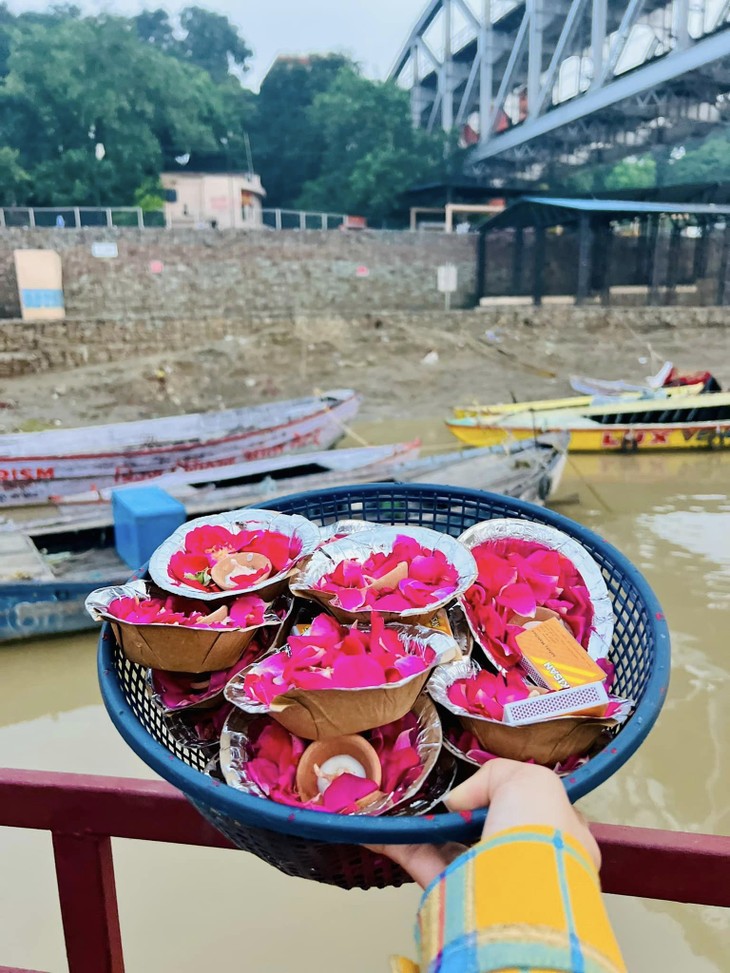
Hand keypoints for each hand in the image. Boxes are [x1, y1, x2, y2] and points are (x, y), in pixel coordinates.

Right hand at [367, 758, 598, 888]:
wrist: (521, 896)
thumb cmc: (540, 834)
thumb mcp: (532, 781)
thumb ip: (495, 773)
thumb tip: (458, 801)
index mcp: (558, 836)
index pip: (532, 807)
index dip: (507, 791)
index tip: (481, 782)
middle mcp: (523, 859)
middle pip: (483, 826)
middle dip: (458, 810)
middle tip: (434, 791)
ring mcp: (487, 879)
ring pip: (449, 845)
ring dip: (424, 825)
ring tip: (397, 802)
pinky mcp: (452, 895)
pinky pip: (421, 863)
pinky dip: (397, 844)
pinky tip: (378, 827)